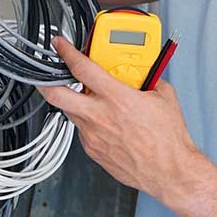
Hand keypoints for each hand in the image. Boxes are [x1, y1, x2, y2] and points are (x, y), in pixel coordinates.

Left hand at [39, 37, 200, 199]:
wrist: (170, 171)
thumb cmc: (168, 140)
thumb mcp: (163, 96)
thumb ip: (148, 79)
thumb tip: (142, 72)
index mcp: (116, 97)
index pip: (81, 68)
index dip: (66, 52)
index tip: (61, 45)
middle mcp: (99, 116)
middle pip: (57, 94)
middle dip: (46, 80)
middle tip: (48, 72)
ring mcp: (93, 135)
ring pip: (69, 112)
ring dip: (73, 101)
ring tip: (86, 96)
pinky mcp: (93, 151)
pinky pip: (82, 130)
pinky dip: (88, 120)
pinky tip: (103, 119)